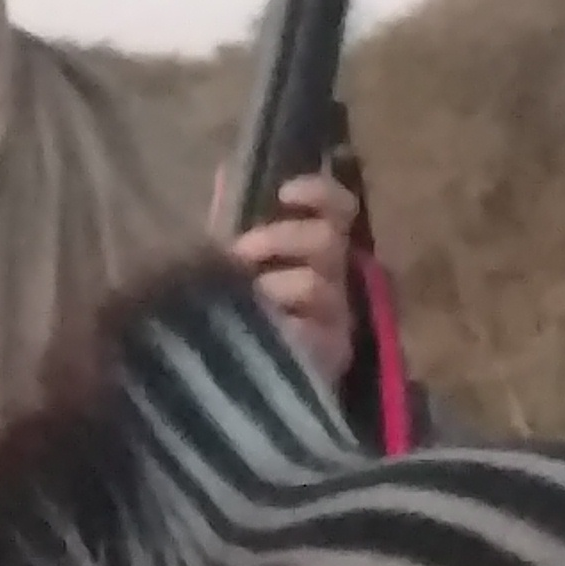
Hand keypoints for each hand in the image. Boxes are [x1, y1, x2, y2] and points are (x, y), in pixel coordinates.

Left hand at [227, 168, 363, 382]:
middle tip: (242, 254)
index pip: (341, 210)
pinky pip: (309, 331)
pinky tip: (256, 334)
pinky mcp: (327, 362)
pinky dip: (279, 327)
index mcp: (317, 257)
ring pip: (316, 285)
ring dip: (272, 287)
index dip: (320, 194)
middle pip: (328, 242)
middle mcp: (336, 285)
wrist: (228, 395)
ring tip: (241, 306)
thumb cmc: (230, 319)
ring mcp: (335, 325)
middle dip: (281, 239)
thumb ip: (230, 220)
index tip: (284, 194)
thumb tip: (224, 170)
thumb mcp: (224, 264)